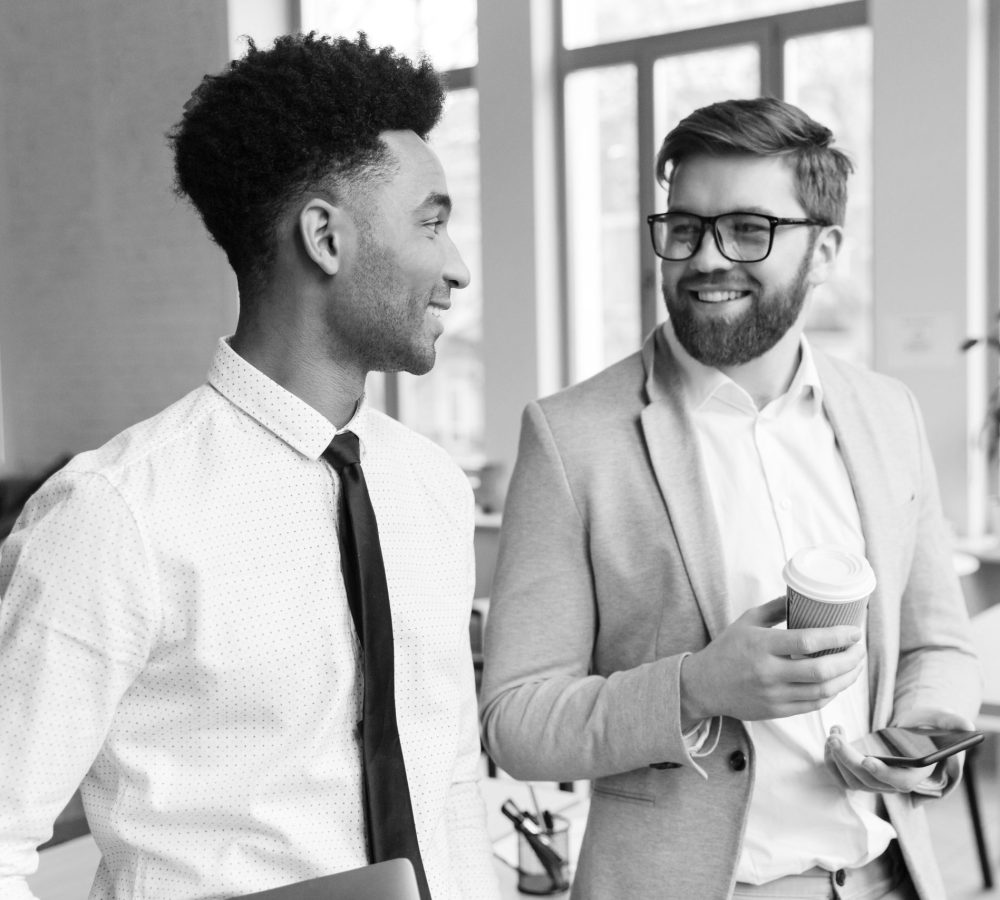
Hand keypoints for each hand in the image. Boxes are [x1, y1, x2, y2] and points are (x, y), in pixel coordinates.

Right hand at [680, 597, 865, 725]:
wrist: (704, 685)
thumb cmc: (726, 649)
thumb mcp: (746, 621)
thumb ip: (775, 608)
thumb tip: (804, 596)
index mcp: (761, 646)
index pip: (807, 642)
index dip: (837, 636)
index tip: (854, 631)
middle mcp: (768, 672)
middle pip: (821, 670)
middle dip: (849, 660)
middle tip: (860, 649)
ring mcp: (774, 695)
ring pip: (822, 691)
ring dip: (846, 679)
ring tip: (856, 666)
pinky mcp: (777, 711)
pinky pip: (813, 705)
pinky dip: (831, 693)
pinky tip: (838, 682)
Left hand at [824, 709, 976, 793]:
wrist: (908, 730)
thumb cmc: (924, 726)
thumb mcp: (938, 719)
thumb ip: (950, 722)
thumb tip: (966, 725)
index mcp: (916, 773)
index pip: (900, 782)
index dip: (884, 774)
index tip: (868, 760)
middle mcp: (894, 782)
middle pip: (868, 781)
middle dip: (849, 760)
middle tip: (836, 738)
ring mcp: (875, 781)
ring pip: (851, 780)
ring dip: (837, 758)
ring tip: (835, 733)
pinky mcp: (858, 774)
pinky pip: (840, 776)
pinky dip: (831, 759)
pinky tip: (835, 736)